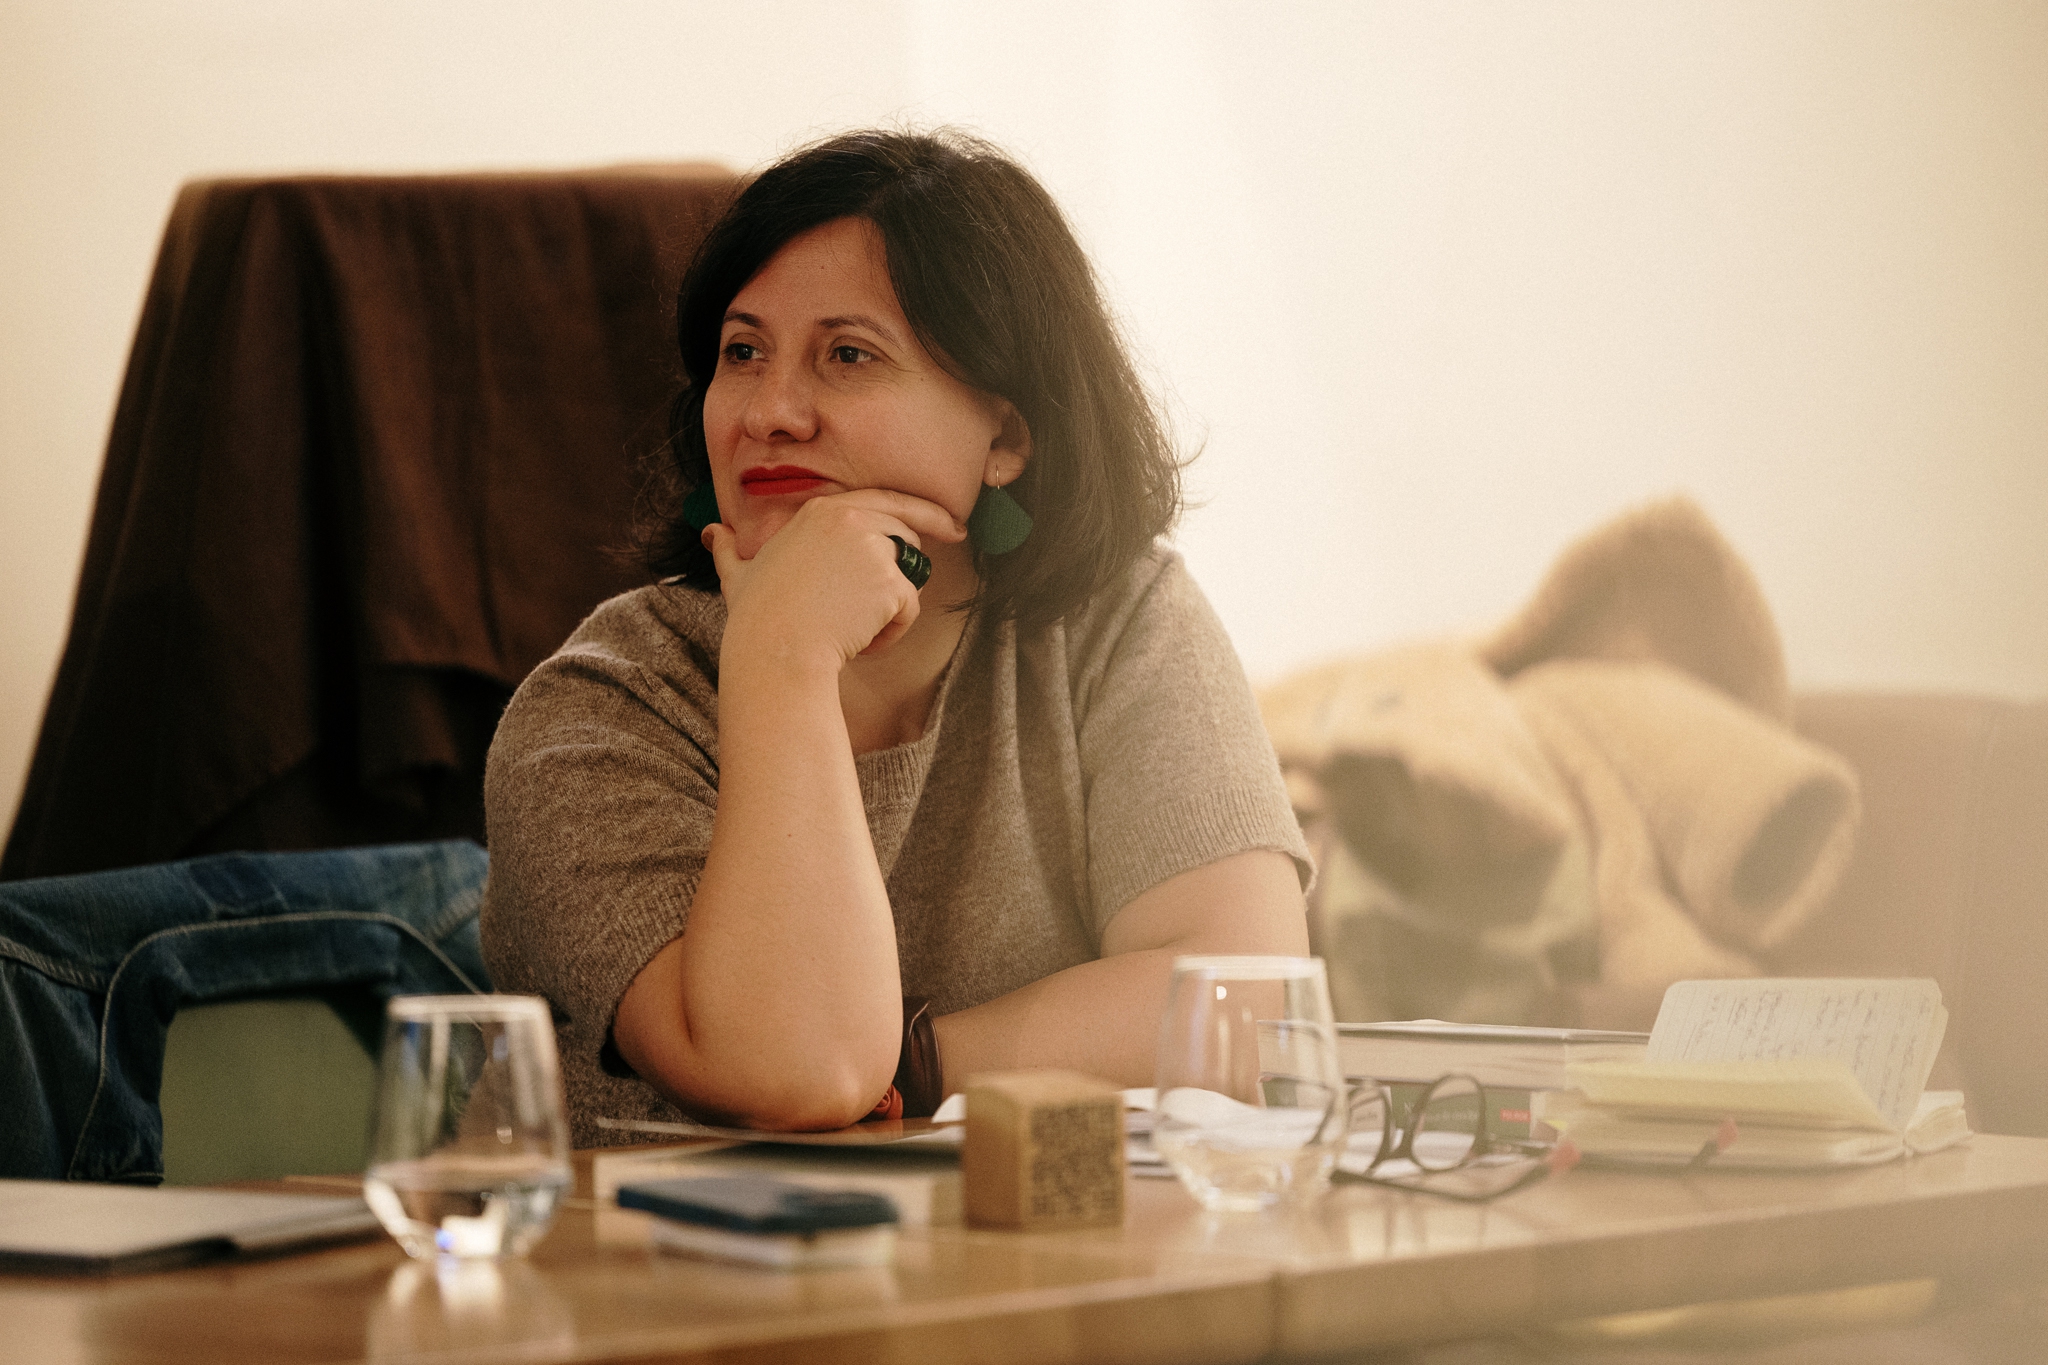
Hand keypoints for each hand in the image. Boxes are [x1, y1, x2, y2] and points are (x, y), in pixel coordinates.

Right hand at [704, 489, 966, 668]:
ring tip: (854, 629)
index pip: (886, 501)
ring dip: (891, 609)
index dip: (922, 513)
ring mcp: (872, 547)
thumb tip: (712, 533)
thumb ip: (730, 551)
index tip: (950, 525)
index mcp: (821, 510)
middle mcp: (849, 517)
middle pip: (907, 536)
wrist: (774, 652)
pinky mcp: (889, 581)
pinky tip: (860, 643)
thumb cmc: (755, 619)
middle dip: (907, 570)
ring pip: (910, 576)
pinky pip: (910, 609)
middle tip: (894, 601)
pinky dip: (891, 634)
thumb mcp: (738, 575)